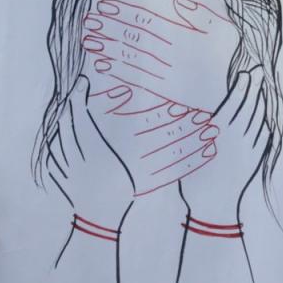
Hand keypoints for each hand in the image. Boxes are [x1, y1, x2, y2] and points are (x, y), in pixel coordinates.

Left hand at [46, 76, 134, 228]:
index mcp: (92, 152)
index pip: (81, 119)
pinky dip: (53, 139)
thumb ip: (116, 144)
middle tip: (73, 89)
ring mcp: (63, 167)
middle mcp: (74, 156)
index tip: (81, 83)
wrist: (100, 223)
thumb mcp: (123, 167)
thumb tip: (122, 123)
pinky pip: (51, 152)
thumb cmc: (119, 195)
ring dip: (60, 119)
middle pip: (65, 124)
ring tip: (66, 105)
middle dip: (68, 103)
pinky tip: (56, 133)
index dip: (79, 99)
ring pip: (55, 136)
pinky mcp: (57, 175)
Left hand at [81, 0, 236, 112]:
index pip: (147, 21)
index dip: (124, 13)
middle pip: (134, 38)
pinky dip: (118, 71)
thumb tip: (178, 0)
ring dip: (108, 48)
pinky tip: (102, 65)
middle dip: (110, 28)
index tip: (105, 6)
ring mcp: (166, 74)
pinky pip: (136, 79)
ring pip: (132, 58)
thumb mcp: (225, 31)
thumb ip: (203, 15)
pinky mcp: (163, 91)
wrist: (233, 97)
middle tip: (89, 20)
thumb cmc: (228, 60)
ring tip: (89, 40)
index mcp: (184, 38)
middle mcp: (171, 56)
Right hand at [88, 92, 219, 196]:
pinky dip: (192, 162)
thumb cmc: (75, 163)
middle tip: (205, 118)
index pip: (142, 125)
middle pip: (163, 140)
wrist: (84, 203)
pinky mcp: (149, 186)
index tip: (181, 106)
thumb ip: (77, 105)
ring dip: (193, 143)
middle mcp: (129, 159)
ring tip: (212, 132)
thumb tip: (84, 79)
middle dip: (185, 128)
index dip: (163, 114)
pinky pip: (175, 173)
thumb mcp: (70, 132)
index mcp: (112, 144)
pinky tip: (208, 152)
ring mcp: (140, 175)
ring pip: (172, 156)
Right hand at [179, 66, 270, 217]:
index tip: (247, 73)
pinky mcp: (257, 158)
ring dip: (261, 103)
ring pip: (259, 119)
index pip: (234, 103)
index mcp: (219, 133)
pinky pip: (264, 135)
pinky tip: (263, 116)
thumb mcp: (187, 152)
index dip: (242, 86)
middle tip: (260, 71)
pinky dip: (264, 122)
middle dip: (255, 87)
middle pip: (249, 107)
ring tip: (262, 89)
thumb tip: (198, 115)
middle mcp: (237, 137)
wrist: (214, 207)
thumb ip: (195, 132)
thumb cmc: (193, 181)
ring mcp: (250, 148)